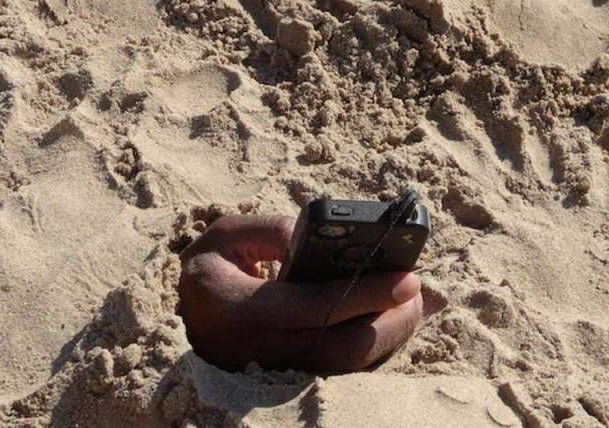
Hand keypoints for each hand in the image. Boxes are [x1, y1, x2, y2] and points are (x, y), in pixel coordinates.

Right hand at [177, 213, 422, 373]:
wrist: (188, 317)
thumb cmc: (208, 269)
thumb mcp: (225, 236)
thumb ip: (270, 229)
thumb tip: (318, 238)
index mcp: (243, 311)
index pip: (315, 307)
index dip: (365, 293)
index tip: (406, 277)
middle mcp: (263, 351)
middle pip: (342, 350)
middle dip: (391, 323)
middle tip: (420, 291)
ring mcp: (279, 372)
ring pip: (348, 369)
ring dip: (391, 338)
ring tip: (420, 304)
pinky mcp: (293, 378)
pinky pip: (344, 370)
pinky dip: (378, 346)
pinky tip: (399, 319)